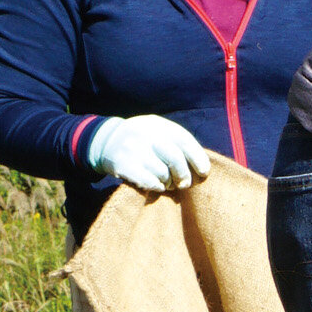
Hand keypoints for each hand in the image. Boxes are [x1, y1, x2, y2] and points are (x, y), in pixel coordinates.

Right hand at [88, 115, 211, 192]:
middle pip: (175, 158)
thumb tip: (202, 168)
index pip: (184, 141)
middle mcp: (146, 134)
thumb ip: (178, 144)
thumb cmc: (144, 141)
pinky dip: (157, 186)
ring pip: (163, 173)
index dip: (198, 158)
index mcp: (159, 125)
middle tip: (184, 183)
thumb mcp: (159, 132)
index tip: (204, 172)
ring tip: (167, 182)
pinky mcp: (124, 165)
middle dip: (184, 174)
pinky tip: (157, 185)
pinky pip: (149, 182)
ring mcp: (134, 149)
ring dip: (169, 182)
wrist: (107, 141)